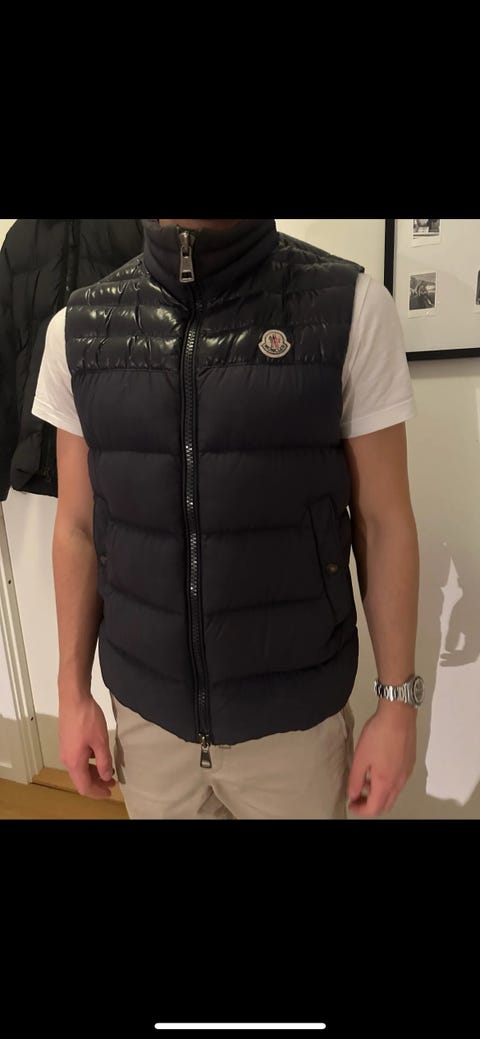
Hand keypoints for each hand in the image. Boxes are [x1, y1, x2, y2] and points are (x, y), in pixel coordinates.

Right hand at [59, 693, 115, 798]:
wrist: (73, 698)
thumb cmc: (87, 719)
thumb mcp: (101, 742)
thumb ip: (104, 762)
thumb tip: (105, 777)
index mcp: (75, 762)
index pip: (84, 787)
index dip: (97, 793)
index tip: (109, 792)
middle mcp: (67, 759)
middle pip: (80, 779)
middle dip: (96, 784)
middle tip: (111, 783)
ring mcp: (65, 750)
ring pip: (79, 769)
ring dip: (93, 773)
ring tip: (107, 771)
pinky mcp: (66, 741)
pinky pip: (77, 759)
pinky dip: (88, 763)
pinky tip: (98, 756)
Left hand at [348, 700, 416, 817]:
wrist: (398, 715)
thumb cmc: (379, 734)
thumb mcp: (360, 757)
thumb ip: (355, 779)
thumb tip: (353, 795)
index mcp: (386, 783)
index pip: (374, 809)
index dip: (361, 810)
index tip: (352, 804)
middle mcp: (399, 782)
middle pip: (386, 804)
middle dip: (370, 805)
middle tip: (357, 797)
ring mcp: (407, 773)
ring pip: (393, 793)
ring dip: (379, 793)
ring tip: (365, 780)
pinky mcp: (410, 763)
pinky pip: (399, 782)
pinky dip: (387, 783)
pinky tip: (378, 769)